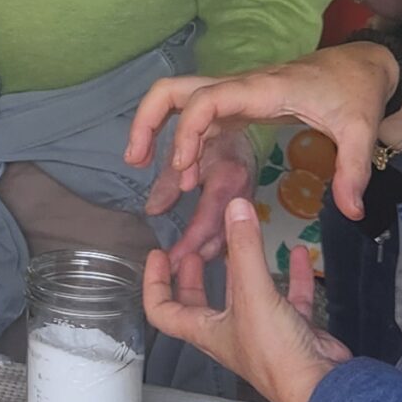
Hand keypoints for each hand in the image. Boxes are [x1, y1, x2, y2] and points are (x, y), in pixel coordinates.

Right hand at [129, 42, 401, 225]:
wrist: (361, 67)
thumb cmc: (356, 92)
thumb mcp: (360, 131)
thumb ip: (353, 171)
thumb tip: (352, 213)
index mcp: (260, 90)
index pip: (205, 99)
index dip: (186, 132)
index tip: (183, 169)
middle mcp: (238, 89)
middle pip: (172, 89)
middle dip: (146, 121)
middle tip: (135, 161)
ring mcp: (235, 97)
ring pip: (178, 103)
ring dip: (156, 132)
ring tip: (147, 175)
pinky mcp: (238, 107)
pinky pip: (198, 120)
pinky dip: (183, 145)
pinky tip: (184, 178)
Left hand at [142, 198, 349, 401]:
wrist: (322, 386)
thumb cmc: (276, 353)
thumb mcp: (254, 294)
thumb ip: (245, 249)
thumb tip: (236, 207)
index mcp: (206, 331)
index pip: (163, 311)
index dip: (154, 284)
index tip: (157, 255)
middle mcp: (230, 333)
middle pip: (200, 304)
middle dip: (193, 277)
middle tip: (194, 250)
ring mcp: (262, 333)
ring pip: (246, 296)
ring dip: (242, 270)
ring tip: (239, 243)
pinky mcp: (293, 331)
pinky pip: (288, 297)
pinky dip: (291, 275)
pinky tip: (297, 254)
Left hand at [166, 123, 256, 264]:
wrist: (246, 126)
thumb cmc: (214, 136)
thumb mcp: (189, 152)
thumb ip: (168, 182)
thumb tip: (152, 210)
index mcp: (226, 180)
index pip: (205, 223)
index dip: (186, 246)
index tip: (168, 261)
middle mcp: (241, 195)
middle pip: (219, 237)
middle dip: (195, 258)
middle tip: (171, 274)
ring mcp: (248, 202)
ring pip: (227, 239)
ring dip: (205, 255)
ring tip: (182, 270)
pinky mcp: (248, 206)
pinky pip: (231, 231)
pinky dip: (215, 244)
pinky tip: (201, 254)